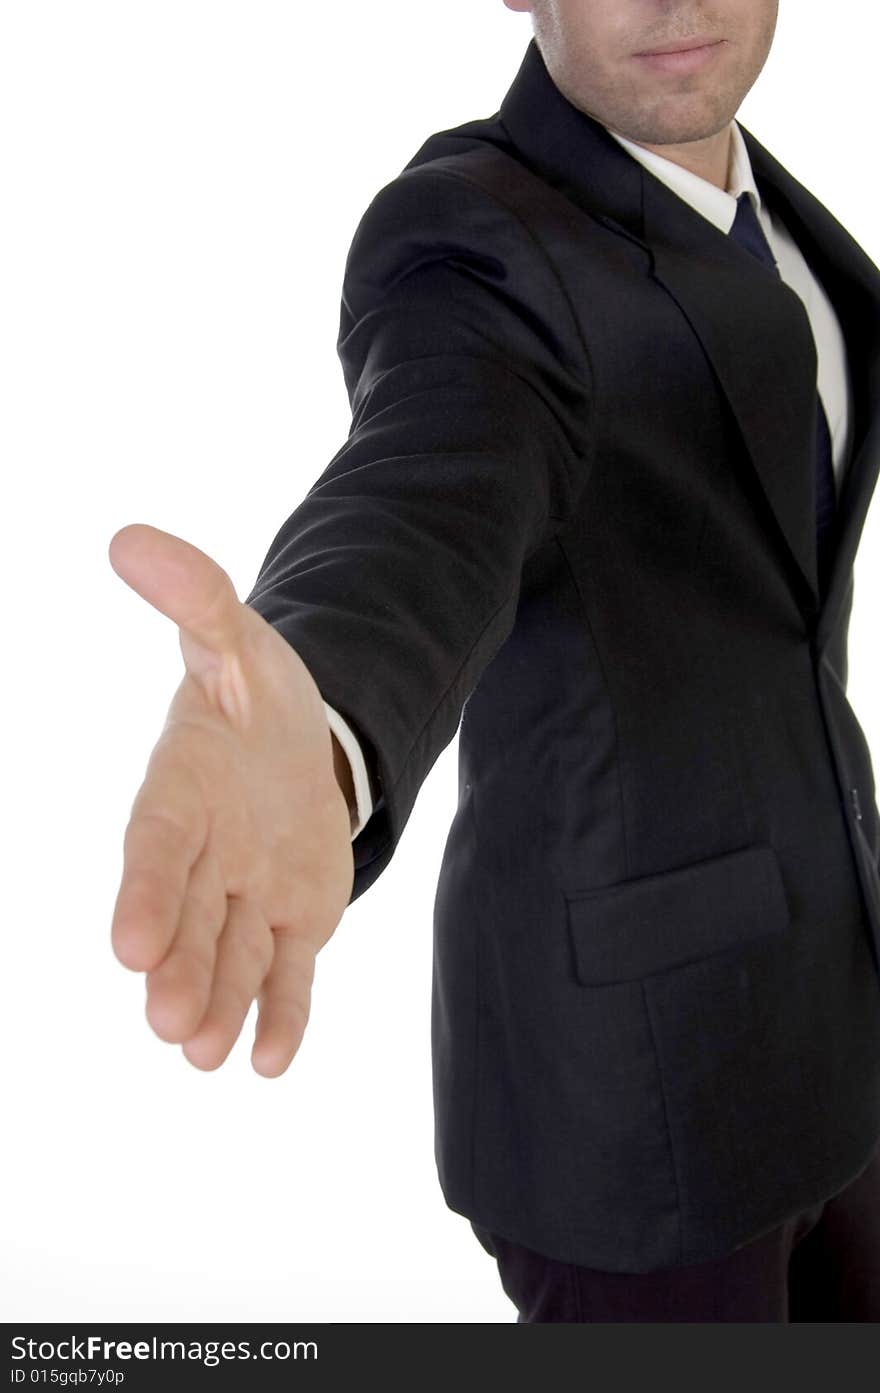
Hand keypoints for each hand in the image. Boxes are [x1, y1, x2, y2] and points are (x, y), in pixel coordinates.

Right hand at [108, 523, 354, 1075]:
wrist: (301, 739)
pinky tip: (272, 1061)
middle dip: (179, 968)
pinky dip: (283, 1014)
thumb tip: (129, 538)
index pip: (154, 848)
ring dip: (222, 1003)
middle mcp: (204, 856)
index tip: (127, 946)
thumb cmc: (255, 693)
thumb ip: (195, 599)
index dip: (143, 893)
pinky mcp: (295, 919)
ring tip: (209, 1054)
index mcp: (178, 794)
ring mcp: (248, 894)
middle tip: (169, 1021)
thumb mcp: (237, 639)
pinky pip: (288, 972)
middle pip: (188, 918)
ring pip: (232, 955)